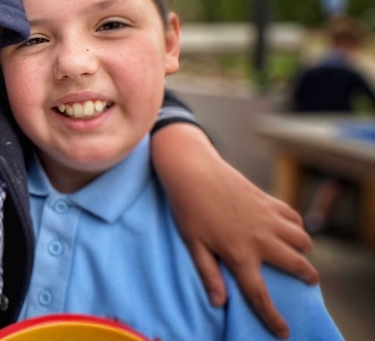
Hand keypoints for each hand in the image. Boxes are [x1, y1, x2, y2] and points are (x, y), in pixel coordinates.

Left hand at [152, 123, 317, 338]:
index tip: (283, 332)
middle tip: (308, 282)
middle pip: (297, 265)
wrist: (193, 171)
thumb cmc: (188, 209)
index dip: (272, 317)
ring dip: (303, 250)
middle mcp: (259, 238)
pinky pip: (294, 217)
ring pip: (302, 240)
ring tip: (296, 255)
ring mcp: (267, 218)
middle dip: (308, 277)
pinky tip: (287, 229)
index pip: (259, 294)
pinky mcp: (269, 201)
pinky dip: (296, 226)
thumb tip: (219, 302)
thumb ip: (208, 274)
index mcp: (238, 254)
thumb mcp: (193, 245)